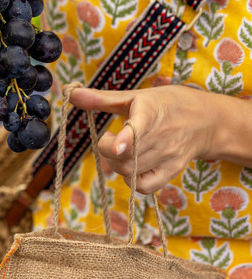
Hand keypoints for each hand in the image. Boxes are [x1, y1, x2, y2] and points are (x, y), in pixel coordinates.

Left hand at [68, 85, 220, 193]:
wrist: (206, 120)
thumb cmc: (164, 104)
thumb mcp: (134, 96)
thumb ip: (101, 98)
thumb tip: (71, 93)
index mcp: (151, 112)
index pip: (139, 128)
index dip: (126, 138)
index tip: (115, 145)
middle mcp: (162, 136)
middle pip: (125, 156)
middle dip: (107, 150)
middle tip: (110, 137)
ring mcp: (169, 156)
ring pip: (131, 171)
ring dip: (116, 163)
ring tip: (121, 148)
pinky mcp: (173, 171)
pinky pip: (146, 186)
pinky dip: (131, 180)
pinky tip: (132, 164)